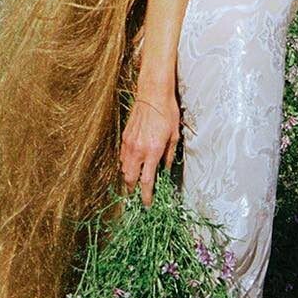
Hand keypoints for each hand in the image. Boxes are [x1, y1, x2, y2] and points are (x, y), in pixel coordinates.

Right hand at [120, 88, 179, 207]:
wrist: (153, 93)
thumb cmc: (167, 112)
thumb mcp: (174, 135)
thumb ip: (169, 155)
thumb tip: (166, 169)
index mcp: (152, 151)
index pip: (147, 181)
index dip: (147, 196)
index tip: (148, 204)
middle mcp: (138, 150)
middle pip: (130, 179)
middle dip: (133, 190)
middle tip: (139, 195)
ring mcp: (129, 143)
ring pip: (124, 169)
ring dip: (129, 177)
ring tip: (136, 181)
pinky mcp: (125, 137)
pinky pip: (122, 157)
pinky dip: (126, 164)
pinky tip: (132, 164)